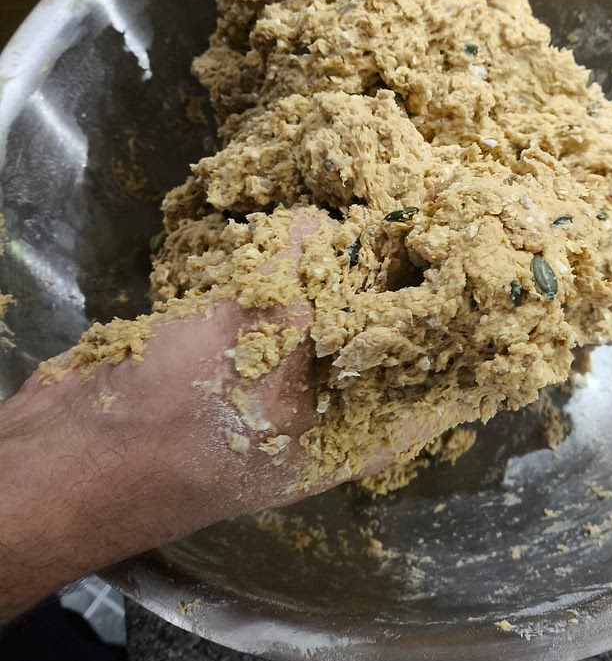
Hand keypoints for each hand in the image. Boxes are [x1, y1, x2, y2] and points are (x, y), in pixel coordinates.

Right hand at [0, 213, 449, 620]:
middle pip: (381, 342)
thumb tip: (327, 224)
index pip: (435, 392)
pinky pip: (273, 303)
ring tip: (380, 206)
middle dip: (403, 284)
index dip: (468, 345)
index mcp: (351, 435)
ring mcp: (272, 380)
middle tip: (435, 217)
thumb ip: (305, 284)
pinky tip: (303, 220)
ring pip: (325, 316)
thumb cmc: (174, 426)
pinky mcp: (226, 351)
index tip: (496, 286)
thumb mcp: (258, 351)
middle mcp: (323, 409)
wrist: (65, 454)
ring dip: (343, 267)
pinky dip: (286, 265)